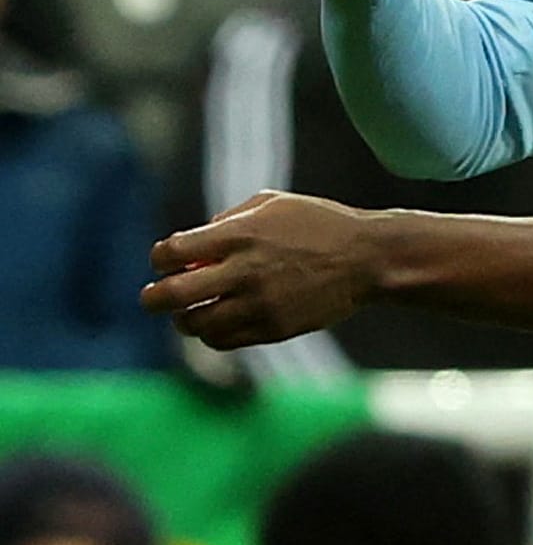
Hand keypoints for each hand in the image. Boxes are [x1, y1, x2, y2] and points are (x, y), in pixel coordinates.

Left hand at [144, 191, 384, 347]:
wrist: (368, 258)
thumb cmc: (321, 224)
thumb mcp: (275, 203)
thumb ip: (228, 219)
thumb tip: (194, 243)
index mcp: (240, 234)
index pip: (172, 252)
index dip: (160, 258)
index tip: (166, 261)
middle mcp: (245, 270)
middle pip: (172, 295)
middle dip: (153, 298)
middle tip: (153, 297)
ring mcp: (260, 303)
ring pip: (195, 324)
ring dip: (184, 320)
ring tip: (190, 314)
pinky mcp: (274, 328)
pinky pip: (224, 341)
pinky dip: (212, 335)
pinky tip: (218, 324)